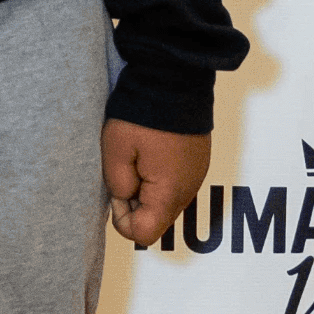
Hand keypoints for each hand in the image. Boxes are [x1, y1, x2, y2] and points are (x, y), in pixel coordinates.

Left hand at [104, 118, 207, 247]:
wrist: (174, 80)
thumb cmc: (142, 115)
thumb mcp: (116, 150)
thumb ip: (118, 184)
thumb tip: (125, 198)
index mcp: (168, 192)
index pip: (144, 234)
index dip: (122, 219)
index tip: (117, 190)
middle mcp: (188, 191)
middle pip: (157, 220)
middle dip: (135, 204)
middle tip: (125, 170)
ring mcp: (196, 176)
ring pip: (166, 203)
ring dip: (147, 191)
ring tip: (137, 159)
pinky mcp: (198, 163)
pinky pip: (176, 185)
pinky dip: (160, 179)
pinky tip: (151, 153)